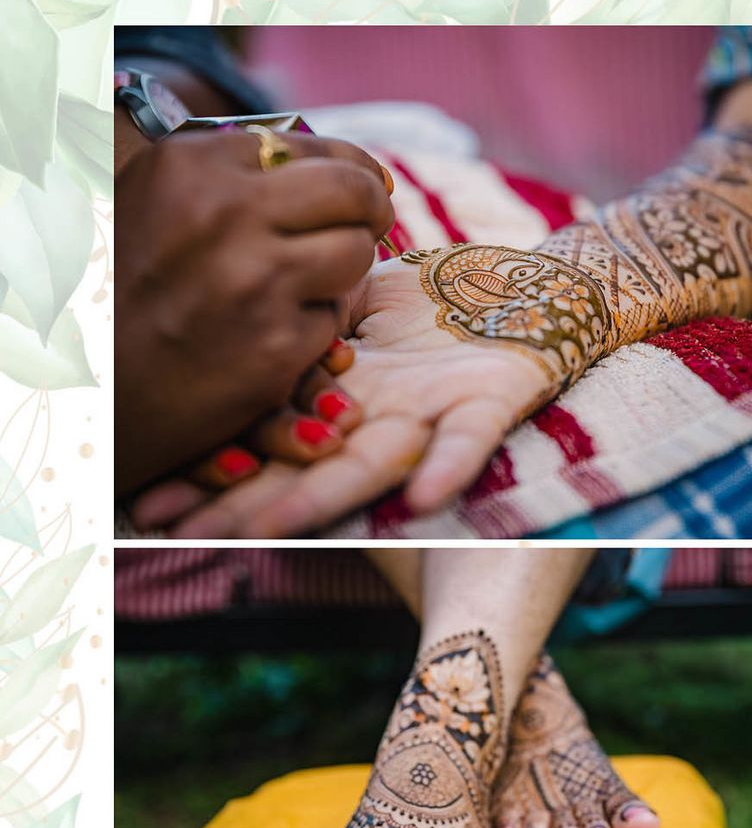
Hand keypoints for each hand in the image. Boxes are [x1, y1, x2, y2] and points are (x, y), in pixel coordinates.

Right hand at [116, 128, 393, 494]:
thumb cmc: (116, 293)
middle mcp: (227, 214)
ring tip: (311, 283)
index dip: (351, 167)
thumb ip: (218, 170)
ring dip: (343, 271)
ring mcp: (257, 283)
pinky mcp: (278, 349)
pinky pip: (333, 323)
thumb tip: (303, 149)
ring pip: (355, 255)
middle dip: (371, 208)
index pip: (310, 146)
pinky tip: (275, 336)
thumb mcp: (148, 200)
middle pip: (350, 192)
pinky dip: (314, 330)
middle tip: (374, 223)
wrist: (94, 395)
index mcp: (192, 165)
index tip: (366, 185)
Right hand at [129, 253, 554, 539]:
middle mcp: (379, 426)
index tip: (147, 495)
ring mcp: (431, 420)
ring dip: (319, 500)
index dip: (208, 467)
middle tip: (178, 534)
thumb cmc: (438, 304)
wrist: (528, 293)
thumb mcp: (357, 304)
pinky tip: (426, 497)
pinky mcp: (491, 405)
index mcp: (341, 403)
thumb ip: (308, 319)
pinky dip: (450, 466)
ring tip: (270, 530)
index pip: (263, 441)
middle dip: (239, 506)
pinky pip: (470, 442)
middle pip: (300, 473)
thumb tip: (237, 313)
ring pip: (369, 468)